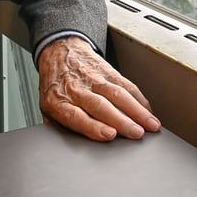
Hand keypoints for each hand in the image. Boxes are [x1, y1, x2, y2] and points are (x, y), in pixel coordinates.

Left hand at [38, 36, 160, 141]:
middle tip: (137, 134)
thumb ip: (58, 126)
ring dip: (137, 111)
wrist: (59, 51)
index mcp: (58, 102)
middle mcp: (77, 90)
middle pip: (101, 106)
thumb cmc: (55, 85)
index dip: (94, 126)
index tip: (110, 135)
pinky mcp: (108, 72)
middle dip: (122, 121)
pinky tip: (148, 110)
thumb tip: (71, 145)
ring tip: (151, 125)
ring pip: (118, 95)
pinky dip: (139, 99)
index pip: (76, 116)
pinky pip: (126, 85)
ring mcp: (94, 79)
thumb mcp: (46, 106)